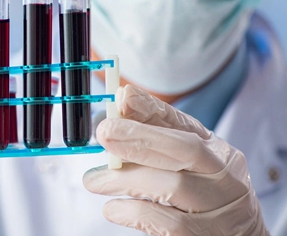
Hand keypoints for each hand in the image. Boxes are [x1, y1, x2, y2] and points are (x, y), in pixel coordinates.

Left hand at [83, 84, 268, 235]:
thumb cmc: (204, 195)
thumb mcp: (189, 163)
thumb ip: (156, 135)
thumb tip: (122, 104)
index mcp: (218, 152)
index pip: (185, 125)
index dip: (153, 109)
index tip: (123, 98)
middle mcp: (226, 177)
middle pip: (186, 151)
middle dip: (141, 138)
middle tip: (104, 133)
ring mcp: (220, 210)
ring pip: (172, 187)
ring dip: (126, 179)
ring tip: (94, 180)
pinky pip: (166, 223)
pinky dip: (133, 212)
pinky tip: (112, 208)